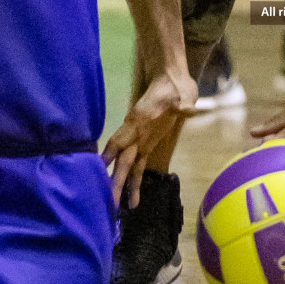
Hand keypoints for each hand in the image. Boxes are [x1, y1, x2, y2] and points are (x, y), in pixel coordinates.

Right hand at [102, 68, 197, 206]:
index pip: (122, 140)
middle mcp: (135, 130)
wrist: (171, 77)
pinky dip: (134, 176)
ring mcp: (140, 135)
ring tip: (120, 206)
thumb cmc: (176, 86)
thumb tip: (184, 107)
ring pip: (128, 162)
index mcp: (140, 121)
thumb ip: (182, 104)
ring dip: (123, 183)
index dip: (110, 155)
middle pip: (123, 159)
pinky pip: (137, 160)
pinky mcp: (148, 139)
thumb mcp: (183, 95)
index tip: (99, 171)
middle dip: (116, 180)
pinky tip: (131, 191)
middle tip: (111, 203)